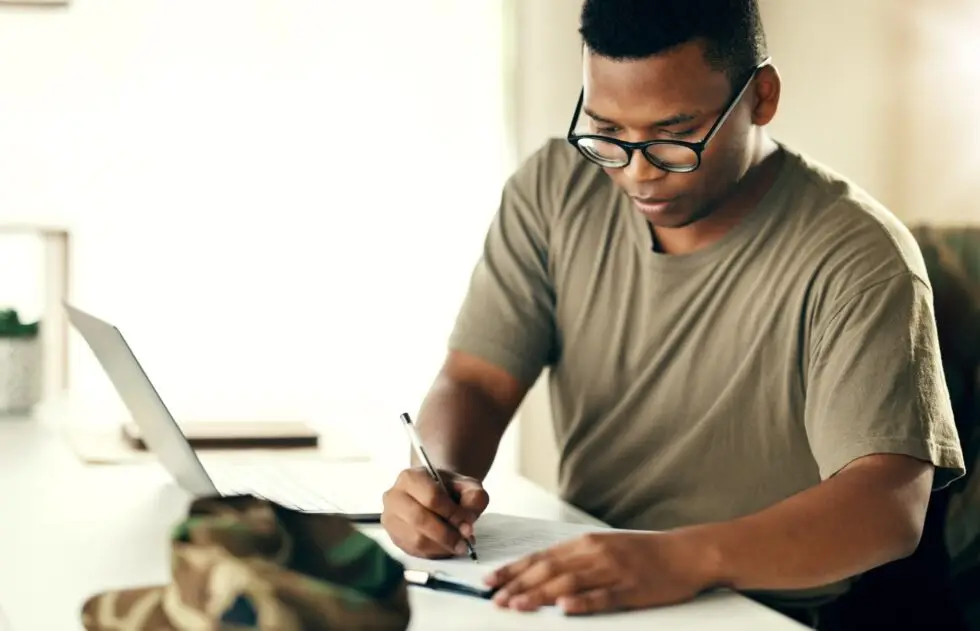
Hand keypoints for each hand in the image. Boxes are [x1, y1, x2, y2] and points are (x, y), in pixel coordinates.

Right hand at [380, 466, 489, 558]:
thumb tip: (467, 522)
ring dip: (442, 546)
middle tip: (465, 541)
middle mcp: (394, 496)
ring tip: (459, 545)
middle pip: (420, 520)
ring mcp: (391, 518)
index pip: (431, 497)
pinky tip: (446, 548)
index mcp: (411, 477)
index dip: (452, 513)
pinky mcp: (394, 537)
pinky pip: (414, 551)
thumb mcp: (467, 485)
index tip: (468, 523)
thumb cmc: (449, 489)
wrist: (435, 493)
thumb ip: (474, 497)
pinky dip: (434, 553)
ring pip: (416, 539)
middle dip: (447, 534)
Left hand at [484, 531, 719, 614]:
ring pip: (569, 582)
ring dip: (539, 594)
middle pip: (549, 569)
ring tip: (517, 605)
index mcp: (585, 543)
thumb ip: (574, 559)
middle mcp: (595, 553)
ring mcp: (613, 570)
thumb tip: (539, 574)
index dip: (513, 570)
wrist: (685, 553)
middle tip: (495, 599)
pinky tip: (564, 608)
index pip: (540, 557)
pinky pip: (603, 597)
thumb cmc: (642, 553)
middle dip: (518, 585)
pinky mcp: (632, 588)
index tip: (490, 582)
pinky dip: (582, 602)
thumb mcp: (603, 548)